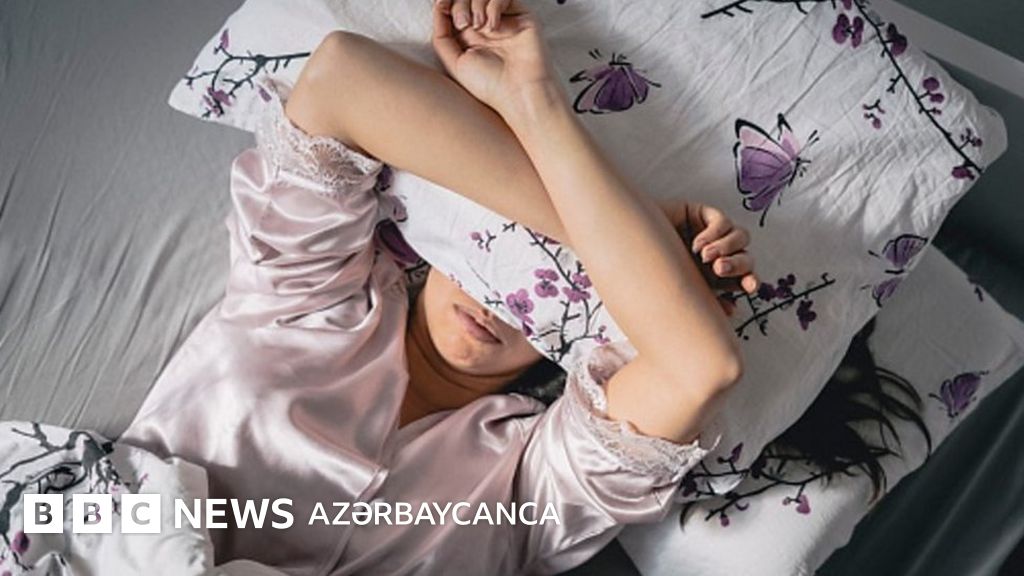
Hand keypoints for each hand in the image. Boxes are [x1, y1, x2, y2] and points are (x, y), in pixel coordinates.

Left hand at [432, 0, 560, 118]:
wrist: (518, 91)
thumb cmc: (488, 84)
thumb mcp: (454, 62)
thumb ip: (442, 36)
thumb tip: (438, 9)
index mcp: (467, 36)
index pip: (452, 6)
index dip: (444, 1)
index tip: (440, 5)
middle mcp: (484, 26)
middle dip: (459, 5)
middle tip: (464, 24)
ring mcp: (502, 20)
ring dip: (476, 4)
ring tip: (479, 25)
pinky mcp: (520, 15)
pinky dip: (494, 6)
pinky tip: (494, 27)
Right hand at [660, 200, 758, 315]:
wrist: (624, 247)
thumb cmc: (649, 274)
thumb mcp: (679, 291)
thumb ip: (702, 301)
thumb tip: (730, 312)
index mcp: (717, 277)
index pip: (744, 278)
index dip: (751, 281)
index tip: (748, 287)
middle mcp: (718, 254)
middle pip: (746, 257)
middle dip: (737, 265)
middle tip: (718, 269)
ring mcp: (712, 234)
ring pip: (741, 237)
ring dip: (728, 248)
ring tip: (706, 257)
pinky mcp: (703, 214)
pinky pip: (723, 222)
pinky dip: (714, 234)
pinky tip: (697, 245)